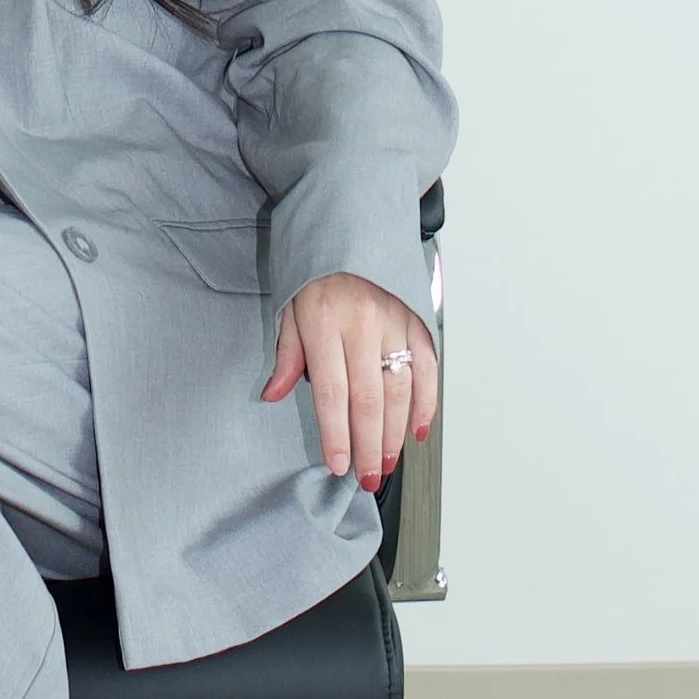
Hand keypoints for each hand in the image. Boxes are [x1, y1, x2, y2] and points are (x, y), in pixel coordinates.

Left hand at [261, 274, 436, 491]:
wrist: (351, 221)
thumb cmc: (317, 268)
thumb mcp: (290, 306)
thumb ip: (287, 354)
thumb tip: (272, 394)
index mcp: (324, 322)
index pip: (331, 392)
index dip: (336, 434)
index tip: (338, 464)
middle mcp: (362, 324)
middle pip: (368, 399)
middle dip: (368, 445)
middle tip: (368, 477)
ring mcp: (395, 321)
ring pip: (400, 389)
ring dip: (395, 433)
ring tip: (387, 462)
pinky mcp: (418, 319)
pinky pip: (427, 368)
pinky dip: (425, 402)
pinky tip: (417, 429)